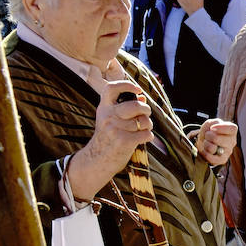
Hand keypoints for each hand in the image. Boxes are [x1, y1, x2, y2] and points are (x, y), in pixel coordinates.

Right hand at [66, 80, 151, 200]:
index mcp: (103, 108)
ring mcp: (115, 129)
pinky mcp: (124, 141)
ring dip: (148, 126)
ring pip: (144, 121)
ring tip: (142, 130)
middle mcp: (108, 116)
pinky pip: (146, 134)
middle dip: (146, 110)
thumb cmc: (108, 138)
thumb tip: (142, 96)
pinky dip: (149, 137)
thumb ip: (124, 108)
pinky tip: (143, 139)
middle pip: (136, 105)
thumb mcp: (110, 120)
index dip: (126, 85)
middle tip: (146, 114)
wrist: (97, 161)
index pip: (111, 88)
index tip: (138, 90)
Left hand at [195, 118, 236, 166]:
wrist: (205, 142)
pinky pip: (211, 158)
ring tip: (207, 143)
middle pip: (217, 138)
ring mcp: (228, 152)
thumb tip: (213, 129)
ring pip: (212, 148)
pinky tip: (206, 150)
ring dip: (205, 144)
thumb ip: (214, 123)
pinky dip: (205, 153)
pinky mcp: (223, 160)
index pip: (231, 129)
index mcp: (232, 131)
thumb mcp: (210, 123)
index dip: (221, 128)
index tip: (212, 128)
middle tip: (208, 135)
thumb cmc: (209, 131)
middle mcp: (232, 142)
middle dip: (208, 136)